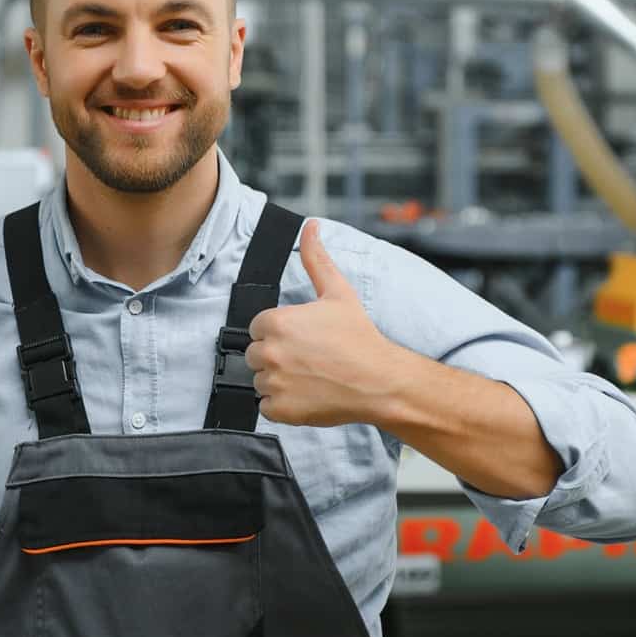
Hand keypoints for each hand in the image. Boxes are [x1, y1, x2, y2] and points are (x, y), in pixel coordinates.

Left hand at [245, 221, 405, 426]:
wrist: (380, 381)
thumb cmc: (359, 338)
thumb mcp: (338, 292)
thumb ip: (316, 258)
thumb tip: (310, 226)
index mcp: (276, 322)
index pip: (258, 327)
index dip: (280, 332)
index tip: (303, 338)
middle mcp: (269, 353)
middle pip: (255, 354)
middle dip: (276, 356)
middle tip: (308, 358)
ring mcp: (273, 383)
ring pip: (260, 380)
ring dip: (279, 380)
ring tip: (310, 376)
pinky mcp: (280, 410)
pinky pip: (267, 406)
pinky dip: (283, 404)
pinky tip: (308, 394)